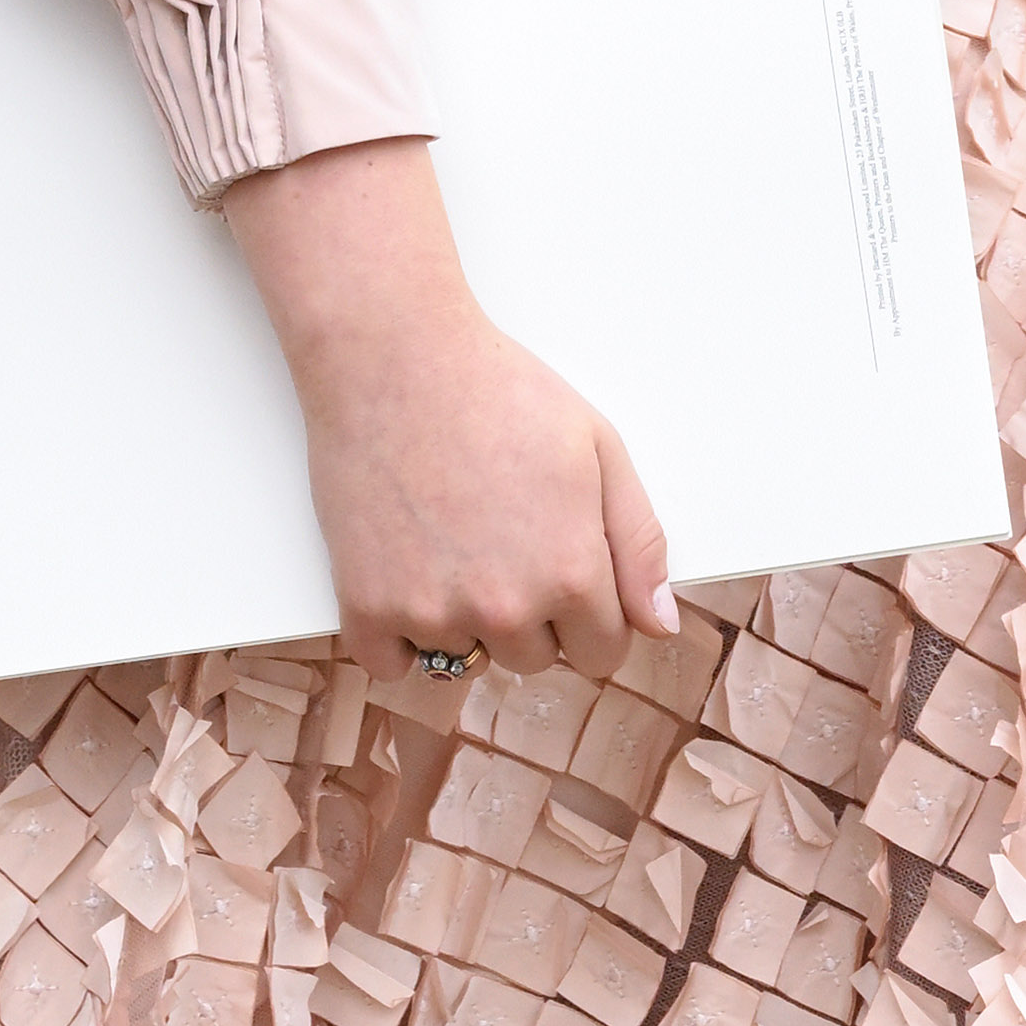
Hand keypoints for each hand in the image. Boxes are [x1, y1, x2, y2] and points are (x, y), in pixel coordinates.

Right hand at [224, 140, 675, 683]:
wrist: (393, 358)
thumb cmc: (500, 392)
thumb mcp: (599, 451)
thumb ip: (639, 546)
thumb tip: (659, 627)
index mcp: (571, 575)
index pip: (601, 653)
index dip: (590, 613)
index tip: (565, 570)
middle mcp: (505, 609)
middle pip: (534, 660)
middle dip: (530, 616)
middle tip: (502, 538)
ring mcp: (431, 614)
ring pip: (467, 660)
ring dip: (464, 620)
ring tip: (451, 538)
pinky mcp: (366, 609)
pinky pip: (394, 666)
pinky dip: (400, 633)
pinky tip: (408, 570)